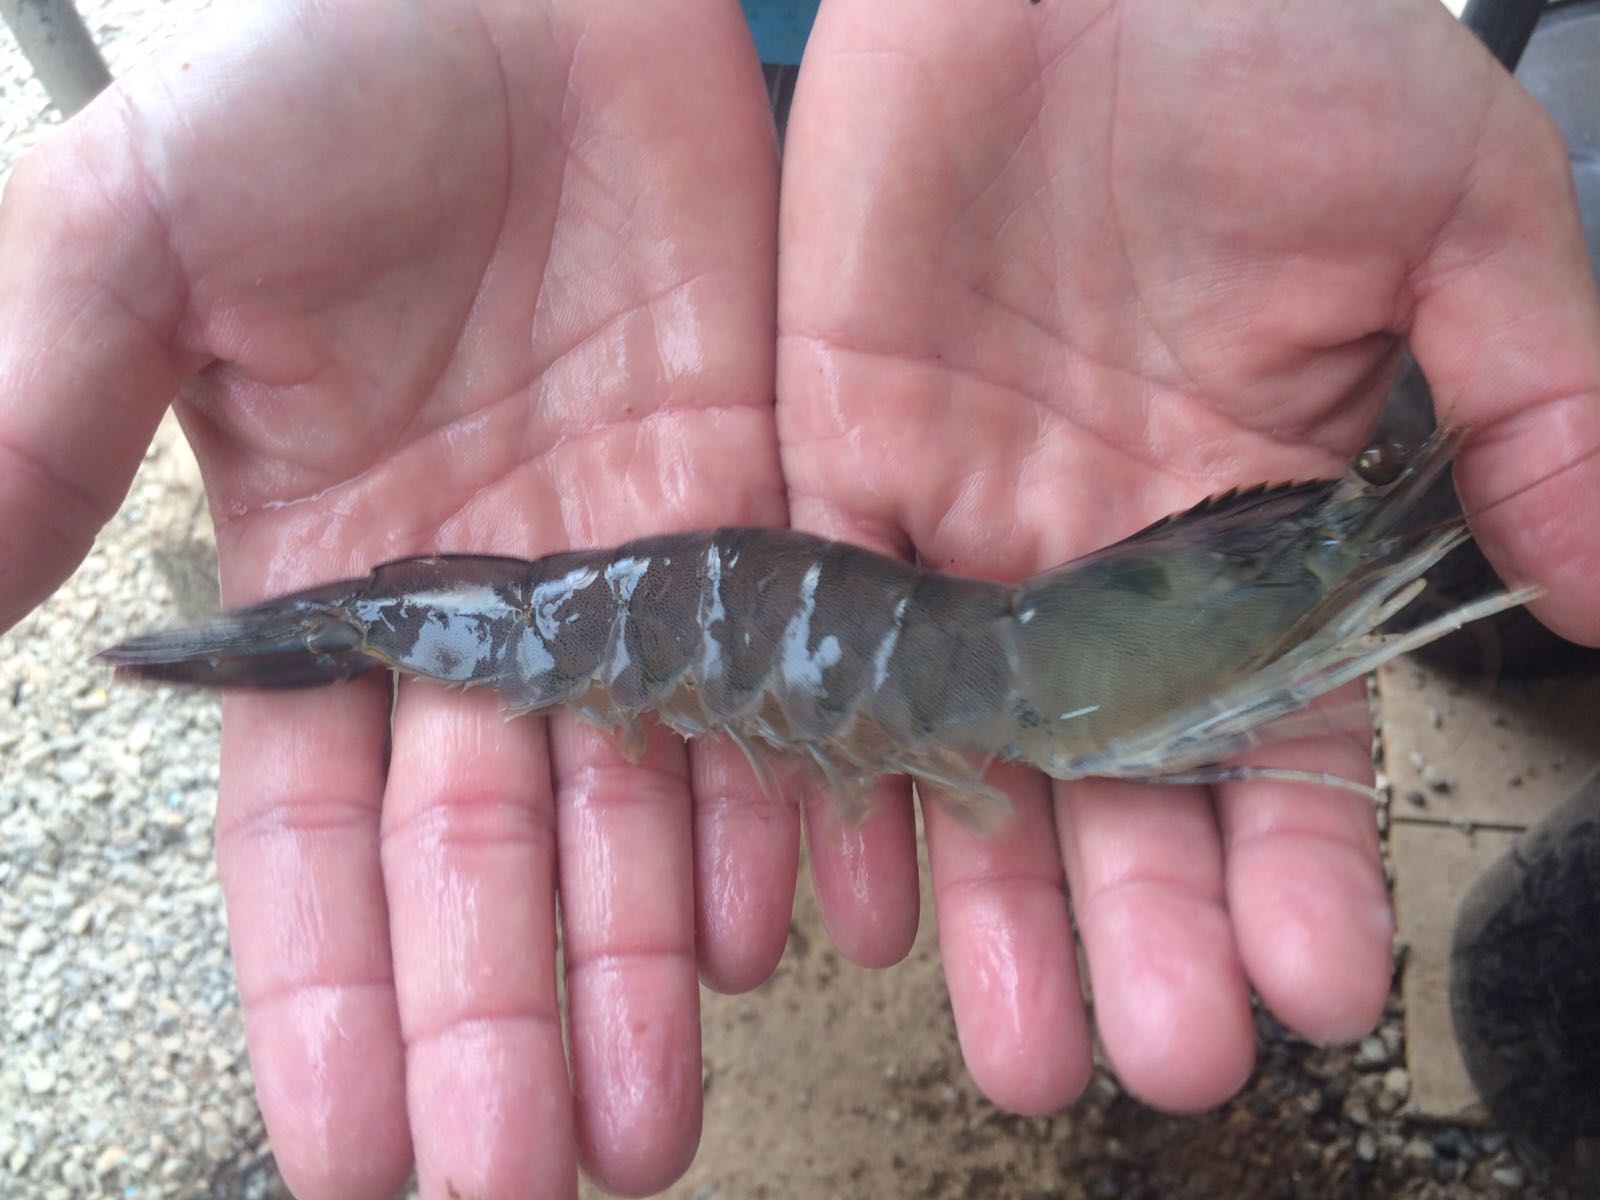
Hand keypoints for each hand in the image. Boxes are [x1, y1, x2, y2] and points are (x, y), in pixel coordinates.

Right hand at [0, 2, 788, 1194]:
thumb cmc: (311, 71)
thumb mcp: (131, 230)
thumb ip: (27, 414)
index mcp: (335, 582)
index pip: (320, 837)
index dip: (336, 994)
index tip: (352, 1155)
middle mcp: (495, 609)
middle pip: (499, 858)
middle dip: (507, 1025)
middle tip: (539, 1178)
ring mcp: (641, 564)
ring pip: (650, 802)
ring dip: (649, 963)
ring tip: (656, 1112)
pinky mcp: (768, 496)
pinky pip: (784, 681)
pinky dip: (791, 802)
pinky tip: (799, 924)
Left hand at [778, 0, 1599, 1113]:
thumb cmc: (1266, 45)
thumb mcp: (1446, 210)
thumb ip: (1530, 403)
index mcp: (1244, 514)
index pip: (1277, 734)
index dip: (1298, 862)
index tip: (1310, 983)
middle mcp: (1096, 550)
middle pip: (1113, 782)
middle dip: (1131, 924)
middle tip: (1144, 1056)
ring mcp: (957, 518)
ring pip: (962, 747)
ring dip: (983, 891)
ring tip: (1002, 1030)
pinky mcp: (828, 463)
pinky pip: (817, 642)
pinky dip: (825, 761)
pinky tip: (842, 885)